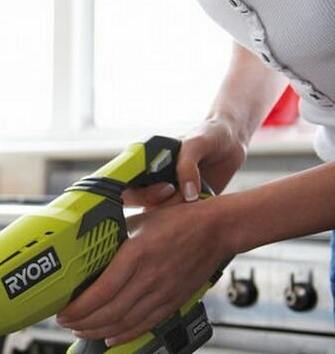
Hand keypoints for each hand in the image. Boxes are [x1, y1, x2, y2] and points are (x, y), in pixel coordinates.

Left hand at [56, 195, 228, 344]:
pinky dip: (125, 335)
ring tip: (81, 330)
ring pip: (125, 323)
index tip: (63, 309)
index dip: (78, 307)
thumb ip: (114, 234)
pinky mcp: (173, 302)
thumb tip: (89, 243)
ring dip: (98, 331)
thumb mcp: (139, 219)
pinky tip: (110, 338)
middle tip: (65, 321)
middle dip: (82, 321)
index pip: (101, 291)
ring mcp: (162, 293)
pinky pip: (145, 325)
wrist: (216, 229)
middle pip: (109, 312)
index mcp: (137, 253)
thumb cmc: (179, 219)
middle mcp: (149, 277)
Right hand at [120, 117, 247, 207]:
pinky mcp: (180, 204)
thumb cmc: (210, 134)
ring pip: (154, 213)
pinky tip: (198, 206)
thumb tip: (187, 194)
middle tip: (173, 189)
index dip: (127, 189)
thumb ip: (187, 165)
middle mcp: (149, 177)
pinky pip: (175, 219)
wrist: (232, 143)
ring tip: (191, 197)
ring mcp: (164, 193)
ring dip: (171, 211)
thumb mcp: (197, 142)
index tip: (158, 188)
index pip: (121, 178)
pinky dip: (185, 218)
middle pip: (133, 199)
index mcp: (144, 158)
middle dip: (152, 200)